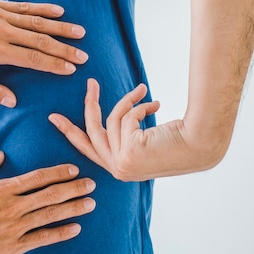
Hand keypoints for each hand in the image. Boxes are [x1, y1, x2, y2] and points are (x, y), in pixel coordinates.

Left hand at [0, 0, 86, 107]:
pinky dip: (43, 9)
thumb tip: (12, 101)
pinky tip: (59, 11)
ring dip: (60, 28)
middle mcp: (2, 31)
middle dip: (64, 49)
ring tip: (80, 33)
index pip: (32, 58)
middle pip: (40, 41)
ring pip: (37, 22)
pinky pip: (25, 7)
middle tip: (83, 56)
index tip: (70, 69)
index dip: (53, 64)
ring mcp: (1, 15)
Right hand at [0, 151, 95, 253]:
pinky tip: (75, 228)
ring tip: (90, 203)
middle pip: (51, 194)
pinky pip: (43, 239)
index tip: (73, 168)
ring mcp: (16, 227)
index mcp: (2, 189)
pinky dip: (61, 233)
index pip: (37, 178)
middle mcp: (14, 207)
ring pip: (51, 215)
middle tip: (91, 183)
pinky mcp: (15, 246)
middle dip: (74, 188)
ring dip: (73, 208)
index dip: (58, 172)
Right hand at [49, 78, 211, 181]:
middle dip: (89, 104)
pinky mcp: (129, 152)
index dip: (69, 131)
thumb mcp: (143, 140)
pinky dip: (139, 106)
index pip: (87, 148)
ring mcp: (122, 164)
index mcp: (119, 169)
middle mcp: (117, 170)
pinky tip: (156, 105)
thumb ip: (125, 134)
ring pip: (111, 120)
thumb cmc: (178, 142)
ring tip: (144, 91)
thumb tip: (113, 116)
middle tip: (90, 83)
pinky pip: (126, 118)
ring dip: (128, 101)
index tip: (53, 118)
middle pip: (91, 130)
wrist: (200, 146)